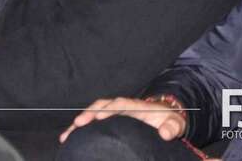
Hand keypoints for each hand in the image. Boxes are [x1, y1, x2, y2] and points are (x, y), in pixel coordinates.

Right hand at [59, 97, 186, 143]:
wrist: (166, 117)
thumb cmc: (169, 121)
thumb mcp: (175, 124)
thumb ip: (172, 128)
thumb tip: (165, 133)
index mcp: (138, 106)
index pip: (122, 104)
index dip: (111, 108)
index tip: (100, 116)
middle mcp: (123, 106)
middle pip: (103, 105)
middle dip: (90, 113)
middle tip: (77, 124)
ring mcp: (115, 111)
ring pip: (94, 112)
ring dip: (80, 121)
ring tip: (66, 134)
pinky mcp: (110, 119)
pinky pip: (92, 120)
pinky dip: (80, 127)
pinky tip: (67, 137)